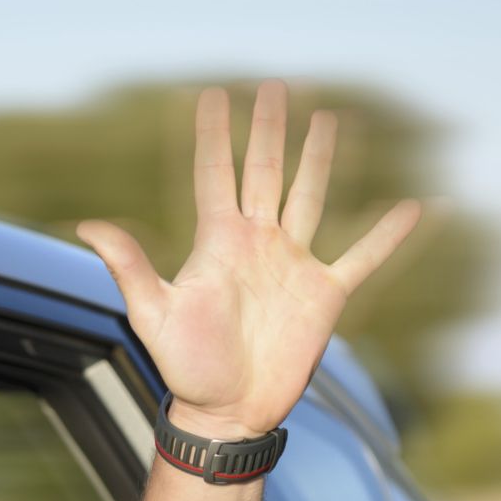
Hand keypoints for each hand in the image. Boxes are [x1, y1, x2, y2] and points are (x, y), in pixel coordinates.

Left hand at [78, 82, 420, 439]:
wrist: (228, 413)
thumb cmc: (187, 369)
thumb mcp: (155, 315)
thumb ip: (131, 266)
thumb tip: (88, 226)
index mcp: (218, 243)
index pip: (214, 175)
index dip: (213, 135)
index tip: (212, 95)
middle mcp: (257, 244)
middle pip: (265, 172)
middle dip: (268, 130)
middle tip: (273, 86)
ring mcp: (293, 265)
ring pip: (310, 198)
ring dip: (319, 160)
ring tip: (327, 119)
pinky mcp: (325, 295)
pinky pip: (362, 258)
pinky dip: (387, 236)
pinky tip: (413, 208)